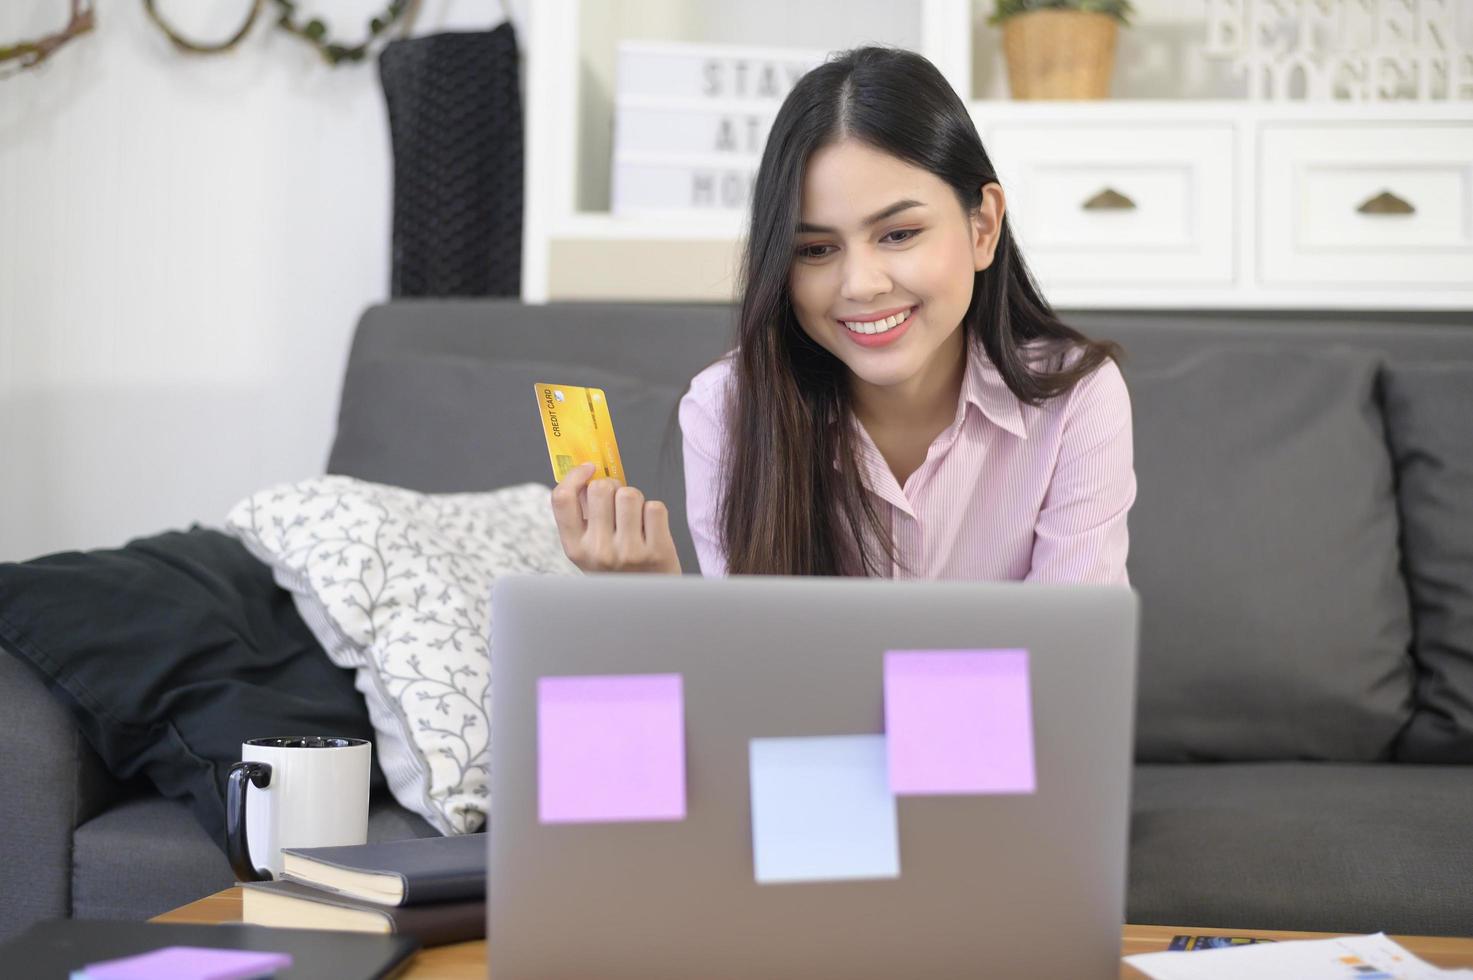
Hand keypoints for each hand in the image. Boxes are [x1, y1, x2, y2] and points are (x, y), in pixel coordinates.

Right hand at [550, 462, 682, 574]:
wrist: (649, 604)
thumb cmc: (619, 569)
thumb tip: (588, 472)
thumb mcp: (590, 550)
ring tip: (636, 520)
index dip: (575, 476)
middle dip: (613, 486)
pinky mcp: (657, 552)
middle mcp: (598, 552)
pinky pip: (655, 507)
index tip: (589, 468)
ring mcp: (628, 553)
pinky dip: (654, 513)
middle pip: (601, 488)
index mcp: (575, 548)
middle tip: (618, 502)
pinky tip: (651, 530)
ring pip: (630, 494)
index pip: (562, 499)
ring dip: (635, 500)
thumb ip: (584, 517)